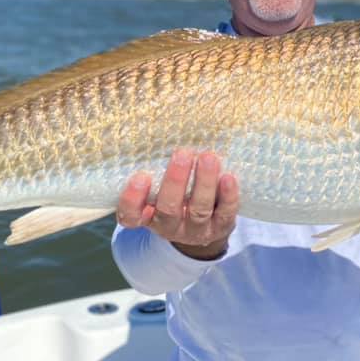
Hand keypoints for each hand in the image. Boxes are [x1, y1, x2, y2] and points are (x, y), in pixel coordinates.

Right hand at [116, 149, 239, 259]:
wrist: (204, 227)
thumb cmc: (176, 197)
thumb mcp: (159, 189)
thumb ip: (157, 169)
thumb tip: (162, 130)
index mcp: (147, 217)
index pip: (130, 215)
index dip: (133, 199)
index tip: (140, 177)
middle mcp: (170, 227)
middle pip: (169, 209)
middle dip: (175, 181)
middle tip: (182, 154)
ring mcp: (196, 230)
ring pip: (199, 210)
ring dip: (204, 183)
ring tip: (208, 158)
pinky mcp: (220, 227)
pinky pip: (225, 214)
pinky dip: (228, 196)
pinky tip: (228, 178)